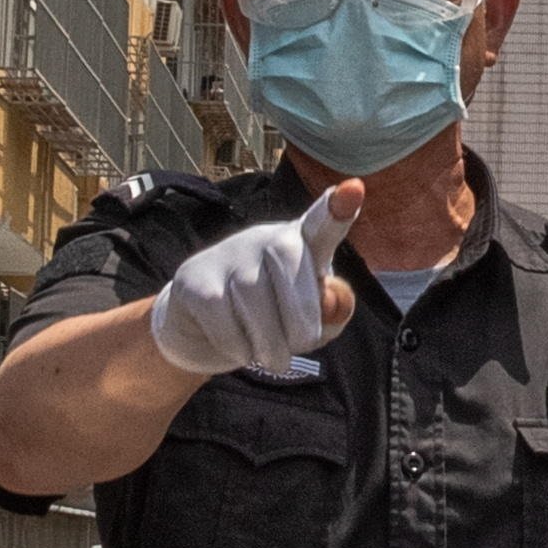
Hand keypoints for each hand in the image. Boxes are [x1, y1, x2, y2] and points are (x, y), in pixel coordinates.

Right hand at [146, 179, 363, 376]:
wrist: (199, 332)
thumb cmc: (269, 321)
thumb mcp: (309, 322)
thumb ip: (333, 311)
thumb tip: (333, 298)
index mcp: (300, 244)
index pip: (321, 224)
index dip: (338, 209)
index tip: (353, 189)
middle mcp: (262, 238)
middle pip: (289, 259)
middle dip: (301, 315)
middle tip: (302, 345)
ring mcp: (226, 254)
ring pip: (253, 294)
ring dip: (270, 342)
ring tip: (272, 358)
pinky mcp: (194, 279)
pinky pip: (222, 316)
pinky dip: (238, 346)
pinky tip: (240, 350)